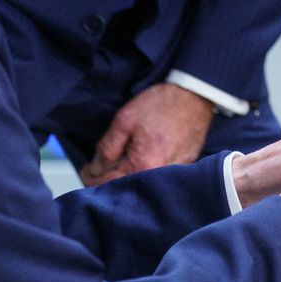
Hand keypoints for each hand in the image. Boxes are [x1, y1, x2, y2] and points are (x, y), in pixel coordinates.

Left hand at [80, 83, 215, 184]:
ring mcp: (174, 172)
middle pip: (126, 186)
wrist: (195, 95)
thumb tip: (95, 169)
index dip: (91, 177)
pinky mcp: (184, 166)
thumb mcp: (124, 120)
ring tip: (117, 164)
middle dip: (108, 180)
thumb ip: (107, 148)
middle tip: (97, 169)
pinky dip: (146, 171)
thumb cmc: (161, 104)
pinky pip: (159, 175)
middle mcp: (159, 175)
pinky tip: (141, 159)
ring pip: (142, 182)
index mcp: (142, 165)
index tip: (86, 170)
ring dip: (127, 176)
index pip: (108, 183)